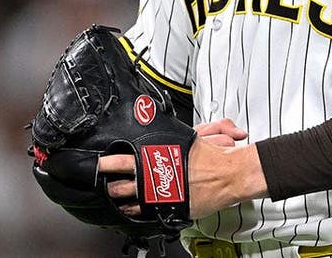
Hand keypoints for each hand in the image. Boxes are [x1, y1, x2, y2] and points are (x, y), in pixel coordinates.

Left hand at [99, 118, 265, 218]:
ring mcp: (161, 195)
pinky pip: (145, 212)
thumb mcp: (190, 135)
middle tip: (102, 181)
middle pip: (121, 182)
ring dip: (118, 199)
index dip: (109, 162)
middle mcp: (156, 176)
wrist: (230, 175)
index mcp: (157, 156)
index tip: (101, 163)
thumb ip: (172, 131)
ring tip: (111, 197)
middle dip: (108, 182)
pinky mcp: (169, 208)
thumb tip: (161, 119)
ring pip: (129, 199)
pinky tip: (129, 210)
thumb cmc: (212, 156)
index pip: (124, 158)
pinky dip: (134, 212)